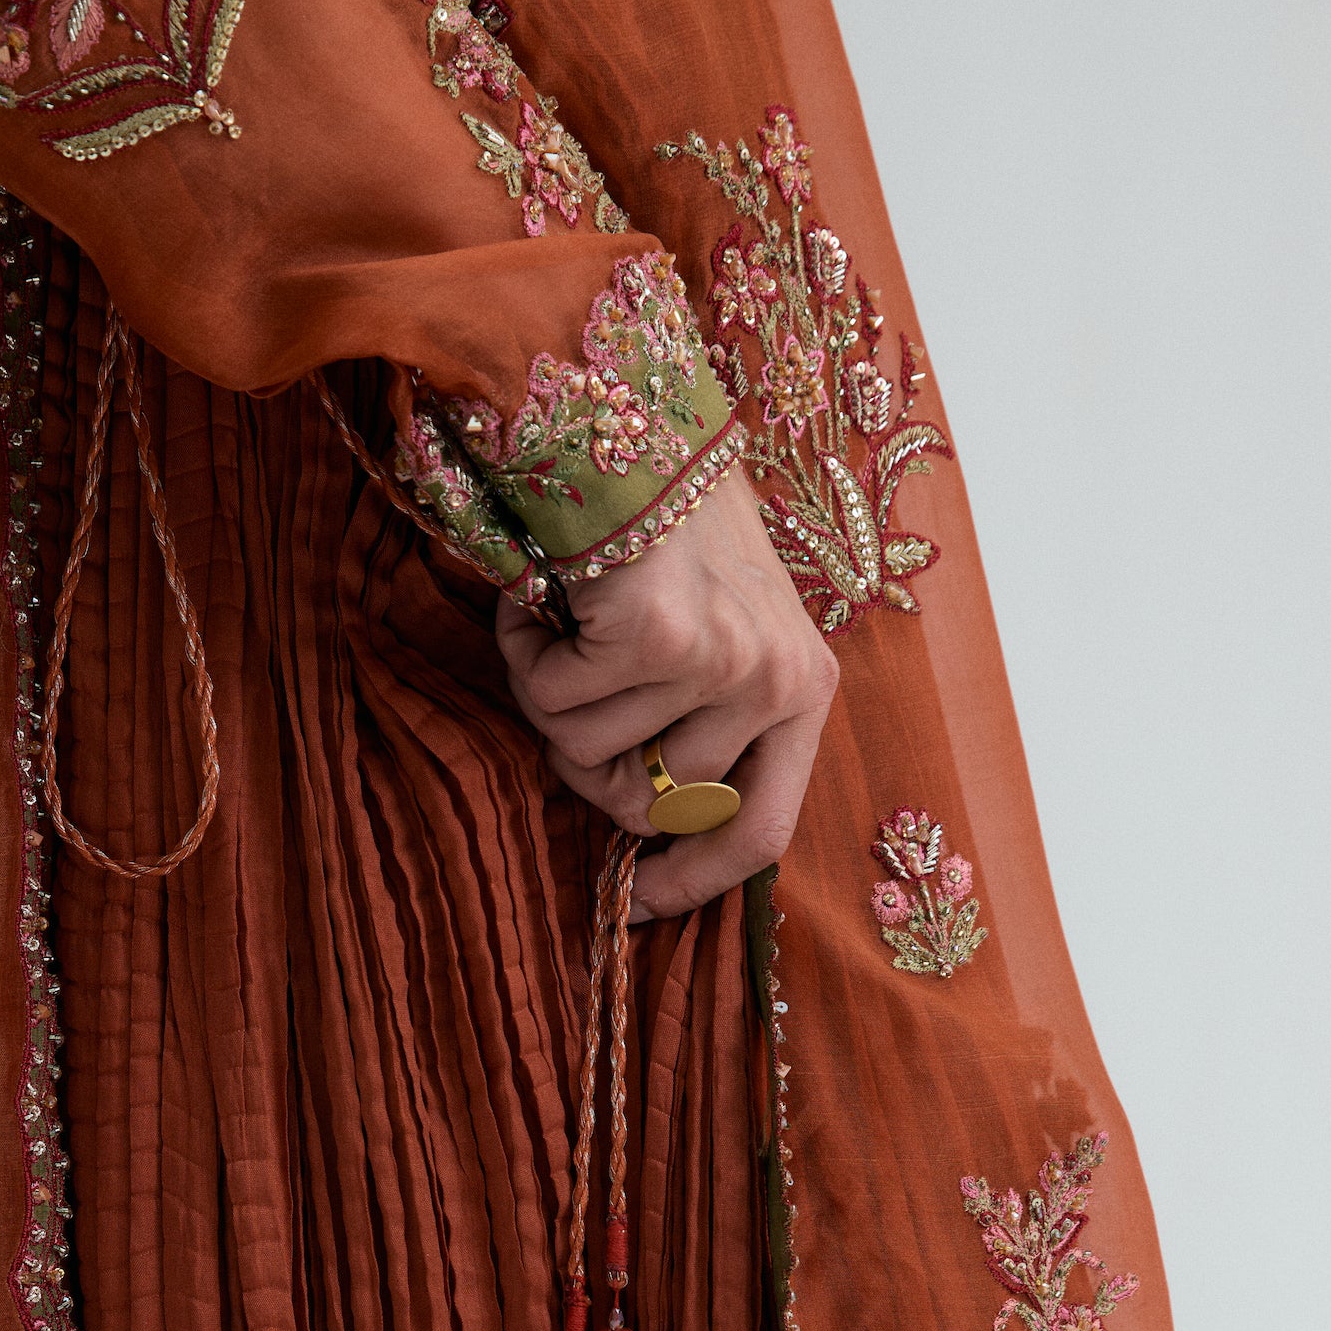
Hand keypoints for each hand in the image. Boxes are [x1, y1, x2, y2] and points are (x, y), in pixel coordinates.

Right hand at [495, 460, 836, 921]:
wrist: (638, 425)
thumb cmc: (672, 539)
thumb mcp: (723, 638)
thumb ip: (703, 729)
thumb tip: (641, 834)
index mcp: (804, 692)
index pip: (758, 833)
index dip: (690, 884)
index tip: (633, 905)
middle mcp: (776, 680)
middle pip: (649, 807)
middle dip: (585, 767)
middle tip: (569, 694)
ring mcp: (721, 658)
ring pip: (588, 753)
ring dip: (549, 699)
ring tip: (561, 629)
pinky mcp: (657, 634)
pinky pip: (555, 700)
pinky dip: (526, 654)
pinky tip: (543, 604)